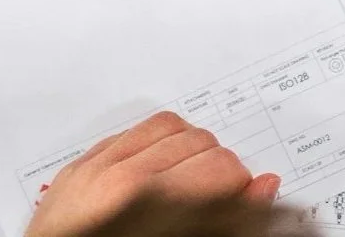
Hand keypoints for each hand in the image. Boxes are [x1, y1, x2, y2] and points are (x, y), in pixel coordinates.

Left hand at [25, 112, 280, 236]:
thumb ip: (226, 218)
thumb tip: (265, 186)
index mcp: (153, 205)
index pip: (222, 170)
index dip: (242, 188)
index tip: (243, 200)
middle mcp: (124, 180)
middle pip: (201, 142)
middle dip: (218, 169)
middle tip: (217, 196)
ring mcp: (97, 169)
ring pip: (170, 126)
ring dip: (187, 149)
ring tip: (187, 179)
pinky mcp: (80, 167)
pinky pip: (130, 130)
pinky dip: (152, 144)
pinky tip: (155, 168)